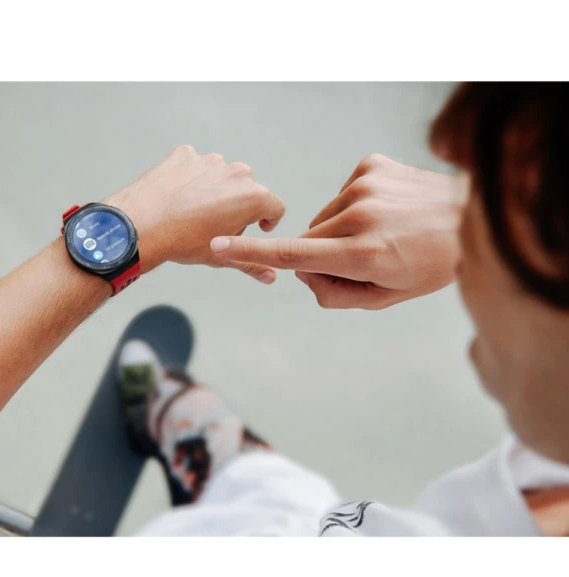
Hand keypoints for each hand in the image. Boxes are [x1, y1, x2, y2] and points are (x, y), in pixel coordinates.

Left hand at [106, 145, 285, 282]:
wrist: (141, 225)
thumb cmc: (184, 243)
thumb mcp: (222, 256)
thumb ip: (251, 264)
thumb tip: (271, 276)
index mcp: (253, 198)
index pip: (276, 206)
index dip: (269, 219)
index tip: (257, 227)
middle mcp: (237, 174)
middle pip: (248, 190)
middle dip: (239, 205)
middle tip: (218, 224)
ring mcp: (210, 161)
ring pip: (221, 176)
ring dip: (215, 190)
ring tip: (194, 211)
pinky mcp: (186, 155)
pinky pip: (195, 165)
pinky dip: (191, 178)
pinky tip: (178, 196)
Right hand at [210, 154, 464, 308]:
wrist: (473, 216)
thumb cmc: (433, 265)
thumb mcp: (388, 297)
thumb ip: (337, 294)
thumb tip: (303, 275)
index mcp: (365, 254)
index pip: (294, 254)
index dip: (251, 250)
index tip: (218, 244)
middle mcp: (359, 215)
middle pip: (308, 241)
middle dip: (322, 257)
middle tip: (363, 261)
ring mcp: (364, 185)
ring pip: (324, 219)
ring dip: (338, 231)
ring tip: (380, 233)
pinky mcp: (369, 165)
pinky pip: (341, 194)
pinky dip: (353, 208)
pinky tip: (384, 210)